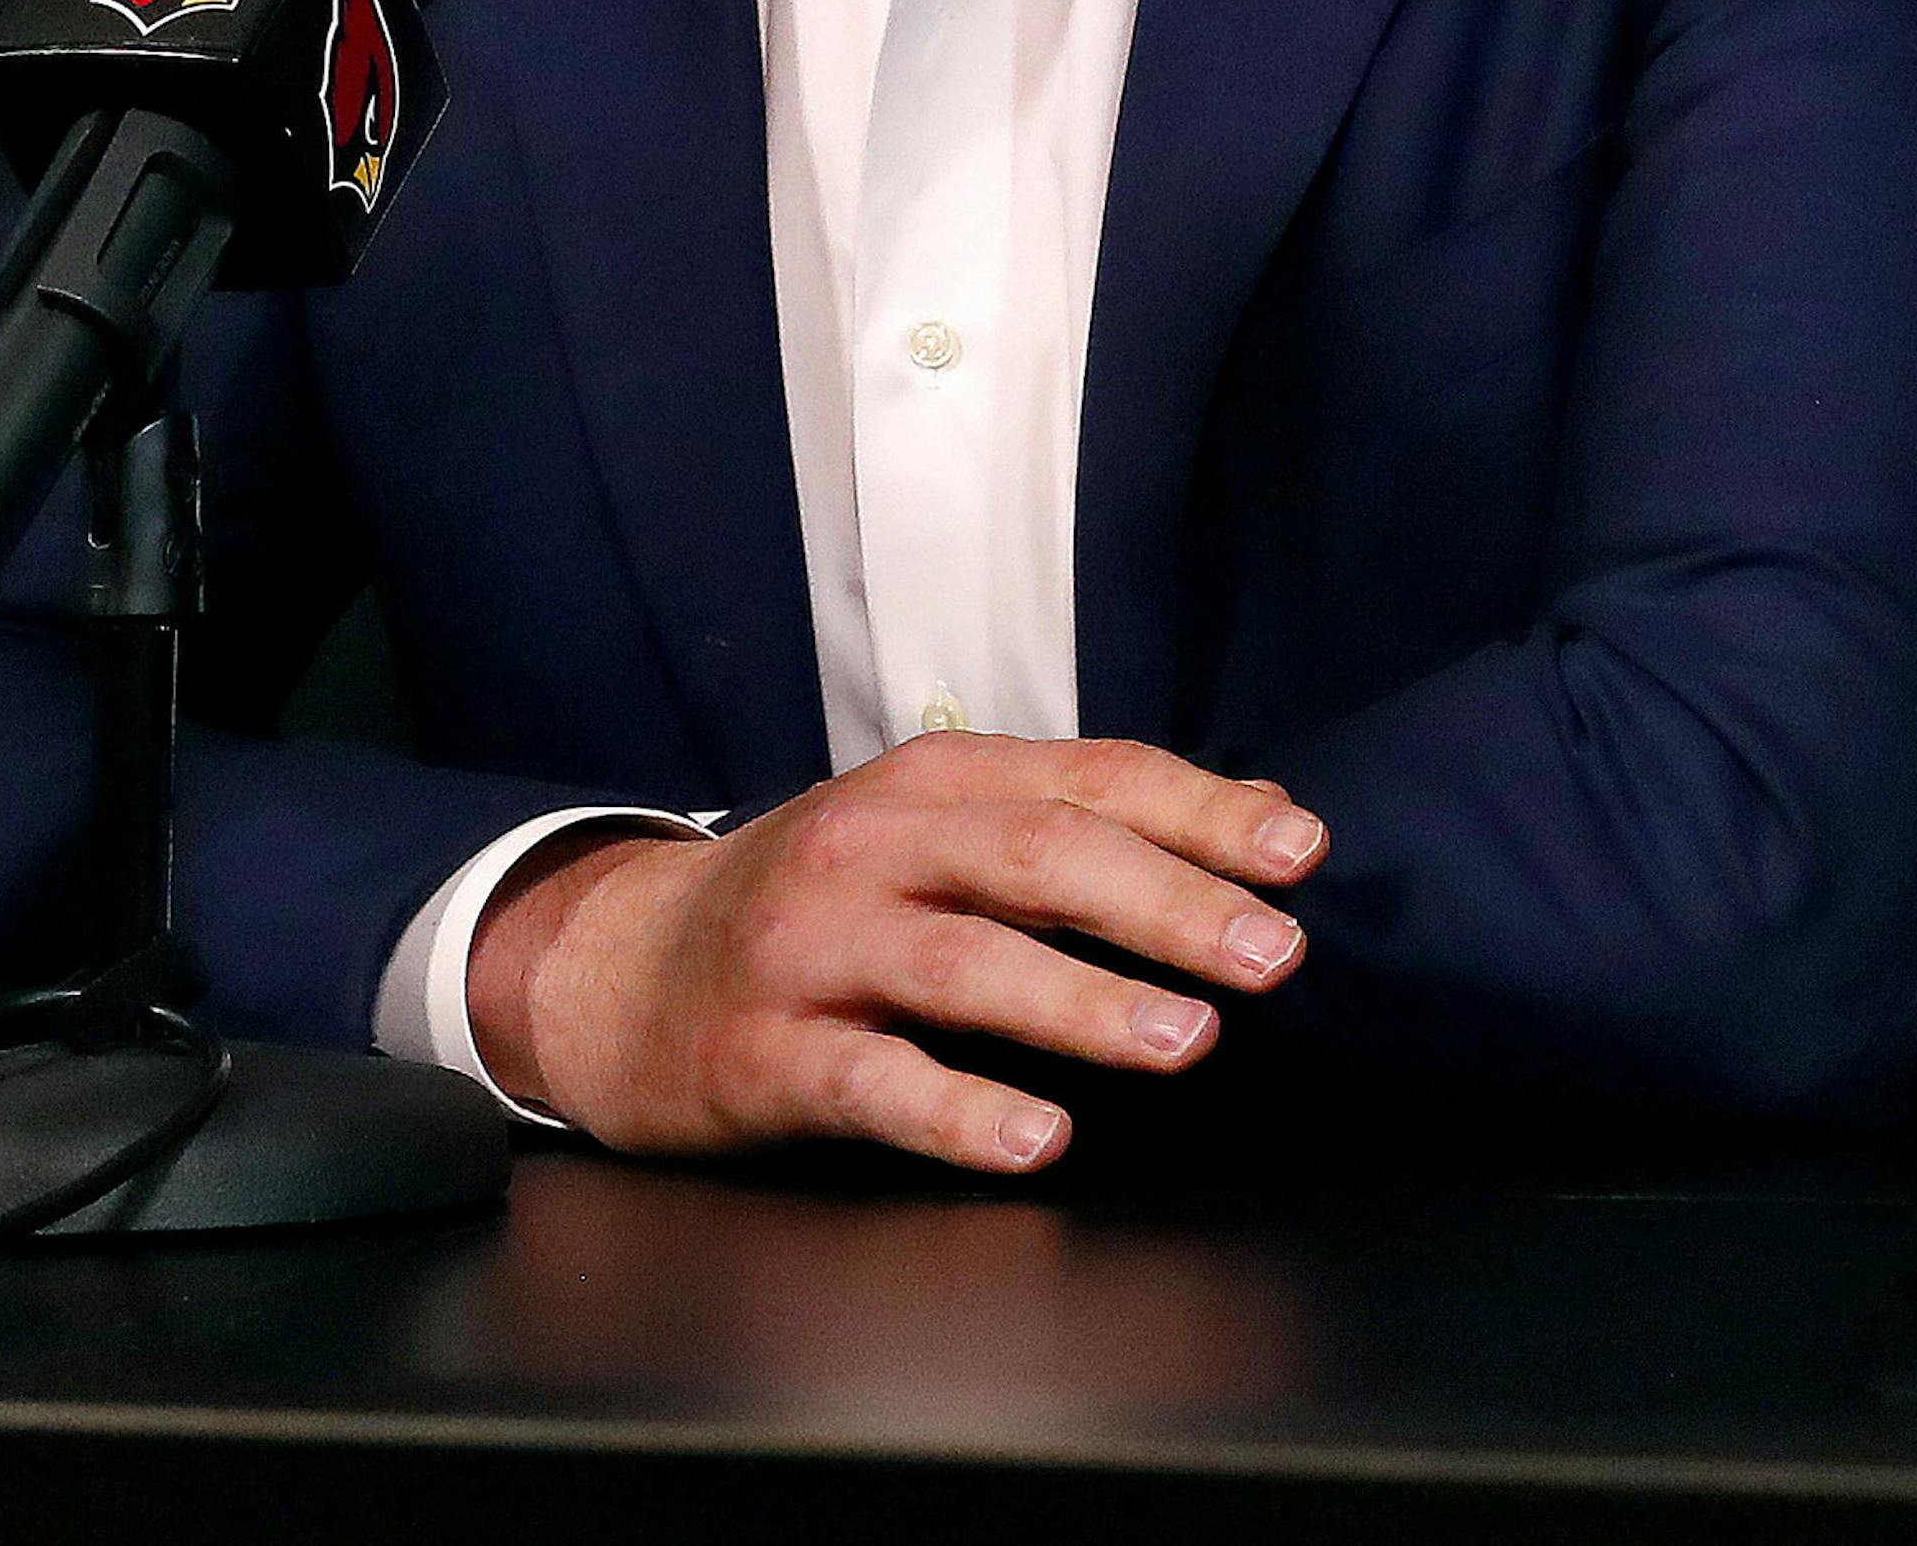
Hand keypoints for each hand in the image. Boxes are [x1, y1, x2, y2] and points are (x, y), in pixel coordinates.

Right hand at [466, 733, 1325, 1172]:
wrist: (616, 968)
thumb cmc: (816, 907)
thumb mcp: (930, 839)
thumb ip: (1073, 830)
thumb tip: (1259, 831)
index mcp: (927, 783)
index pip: (1087, 777)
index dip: (1199, 812)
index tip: (1300, 854)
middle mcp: (869, 846)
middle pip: (1037, 859)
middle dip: (1169, 905)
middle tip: (1274, 955)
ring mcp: (808, 948)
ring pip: (963, 964)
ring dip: (1083, 1002)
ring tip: (1185, 1041)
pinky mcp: (759, 1052)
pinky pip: (867, 1078)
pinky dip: (957, 1109)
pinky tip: (1036, 1139)